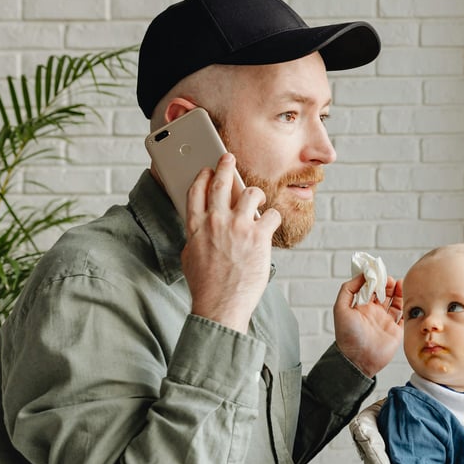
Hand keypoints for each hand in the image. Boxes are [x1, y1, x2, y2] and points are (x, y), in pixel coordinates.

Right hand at [182, 154, 280, 333]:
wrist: (220, 305)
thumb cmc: (206, 286)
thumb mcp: (191, 257)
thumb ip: (197, 236)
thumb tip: (204, 227)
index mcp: (196, 227)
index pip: (196, 192)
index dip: (202, 176)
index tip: (206, 170)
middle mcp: (216, 221)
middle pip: (220, 183)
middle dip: (225, 166)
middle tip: (229, 158)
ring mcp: (238, 227)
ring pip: (250, 193)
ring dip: (255, 194)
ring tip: (257, 199)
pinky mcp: (259, 236)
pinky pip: (271, 214)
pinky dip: (272, 218)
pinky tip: (270, 225)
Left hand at [333, 272, 403, 377]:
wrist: (358, 359)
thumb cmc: (347, 336)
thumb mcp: (341, 309)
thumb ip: (348, 290)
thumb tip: (362, 275)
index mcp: (362, 307)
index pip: (371, 288)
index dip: (376, 280)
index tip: (380, 274)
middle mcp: (375, 313)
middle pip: (385, 294)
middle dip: (389, 285)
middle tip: (391, 281)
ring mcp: (387, 321)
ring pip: (397, 303)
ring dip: (400, 293)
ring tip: (402, 284)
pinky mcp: (397, 331)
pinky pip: (405, 317)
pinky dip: (408, 307)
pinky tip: (409, 298)